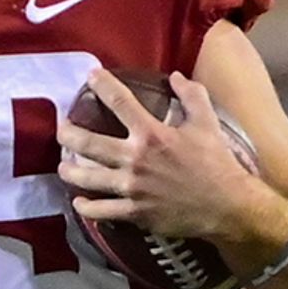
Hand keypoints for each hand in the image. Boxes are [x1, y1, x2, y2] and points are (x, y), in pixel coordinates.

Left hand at [57, 70, 283, 256]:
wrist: (227, 205)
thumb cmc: (218, 162)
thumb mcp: (208, 123)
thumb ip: (192, 96)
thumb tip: (176, 76)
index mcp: (153, 134)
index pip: (120, 103)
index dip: (102, 86)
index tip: (90, 76)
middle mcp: (136, 159)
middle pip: (88, 143)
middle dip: (67, 134)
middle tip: (60, 130)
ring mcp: (132, 188)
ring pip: (87, 178)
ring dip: (69, 171)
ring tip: (62, 166)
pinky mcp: (134, 212)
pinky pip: (101, 211)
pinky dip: (86, 207)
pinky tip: (78, 202)